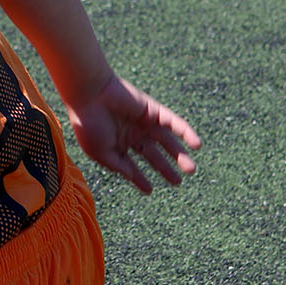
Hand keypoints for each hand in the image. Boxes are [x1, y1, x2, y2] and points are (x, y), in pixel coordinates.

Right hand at [67, 75, 199, 191]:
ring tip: (191, 170)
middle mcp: (132, 133)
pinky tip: (196, 145)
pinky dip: (186, 132)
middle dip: (165, 168)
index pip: (132, 164)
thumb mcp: (100, 152)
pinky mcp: (153, 110)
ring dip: (179, 154)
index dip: (139, 178)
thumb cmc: (89, 122)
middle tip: (178, 182)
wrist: (89, 93)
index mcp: (117, 143)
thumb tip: (131, 176)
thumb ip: (117, 165)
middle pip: (153, 153)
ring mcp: (144, 121)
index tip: (150, 190)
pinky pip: (173, 122)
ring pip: (166, 140)